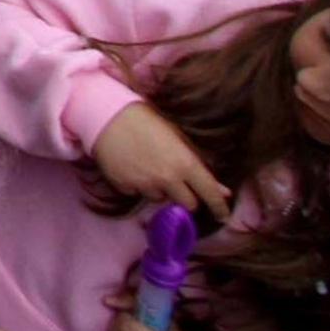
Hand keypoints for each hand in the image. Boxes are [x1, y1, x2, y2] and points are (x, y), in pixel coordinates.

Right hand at [91, 103, 232, 219]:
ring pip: (161, 199)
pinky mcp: (124, 186)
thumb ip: (200, 168)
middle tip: (179, 183)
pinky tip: (132, 167)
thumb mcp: (178, 139)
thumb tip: (223, 191)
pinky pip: (138, 193)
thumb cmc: (146, 121)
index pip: (210, 194)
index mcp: (185, 164)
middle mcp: (167, 179)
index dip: (220, 207)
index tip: (223, 216)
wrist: (105, 114)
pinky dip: (138, 185)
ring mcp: (144, 185)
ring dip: (160, 190)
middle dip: (187, 197)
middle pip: (188, 204)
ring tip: (148, 167)